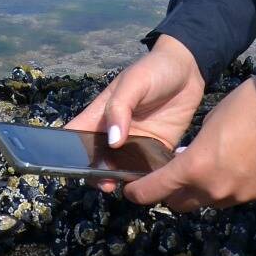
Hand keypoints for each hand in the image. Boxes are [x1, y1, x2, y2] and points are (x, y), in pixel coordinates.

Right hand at [63, 34, 204, 194]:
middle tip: (107, 183)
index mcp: (100, 115)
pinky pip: (149, 169)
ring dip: (121, 179)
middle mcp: (114, 133)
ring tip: (127, 185)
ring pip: (121, 169)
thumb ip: (120, 108)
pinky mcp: (158, 149)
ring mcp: (136, 143)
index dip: (68, 152)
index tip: (72, 168)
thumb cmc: (154, 70)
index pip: (75, 136)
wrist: (188, 70)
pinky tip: (151, 184)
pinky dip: (148, 178)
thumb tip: (112, 142)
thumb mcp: (134, 82)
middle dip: (96, 174)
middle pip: (96, 160)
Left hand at [121, 76, 255, 212]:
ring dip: (200, 190)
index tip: (130, 191)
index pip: (156, 190)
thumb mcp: (209, 123)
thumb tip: (189, 160)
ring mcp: (238, 196)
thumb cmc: (245, 106)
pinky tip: (235, 165)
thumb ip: (193, 149)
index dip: (139, 193)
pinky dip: (227, 186)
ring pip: (208, 201)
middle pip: (180, 203)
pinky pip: (234, 196)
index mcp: (195, 168)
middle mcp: (214, 189)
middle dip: (170, 193)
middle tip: (169, 178)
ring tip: (206, 167)